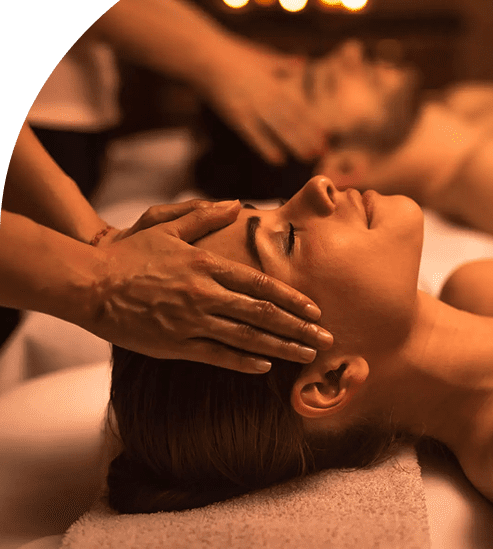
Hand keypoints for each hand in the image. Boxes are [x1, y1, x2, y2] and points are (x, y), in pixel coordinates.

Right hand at [87, 200, 332, 372]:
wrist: (90, 283)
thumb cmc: (131, 253)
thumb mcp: (168, 225)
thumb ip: (205, 215)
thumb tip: (236, 203)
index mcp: (208, 265)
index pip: (261, 284)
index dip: (291, 299)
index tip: (315, 310)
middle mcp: (206, 294)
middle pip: (263, 314)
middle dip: (298, 328)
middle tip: (325, 339)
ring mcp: (191, 321)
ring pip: (246, 338)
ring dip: (281, 348)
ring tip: (307, 356)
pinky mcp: (174, 344)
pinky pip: (216, 355)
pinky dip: (243, 362)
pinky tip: (266, 367)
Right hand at [201, 40, 325, 164]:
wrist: (204, 55)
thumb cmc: (233, 54)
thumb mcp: (262, 56)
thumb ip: (283, 63)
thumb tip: (302, 61)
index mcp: (274, 83)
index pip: (298, 106)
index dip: (312, 122)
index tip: (326, 134)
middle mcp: (266, 96)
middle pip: (292, 120)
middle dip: (308, 137)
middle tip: (323, 152)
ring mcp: (251, 107)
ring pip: (279, 128)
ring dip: (295, 144)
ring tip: (308, 157)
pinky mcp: (235, 115)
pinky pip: (253, 135)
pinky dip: (266, 147)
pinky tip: (278, 160)